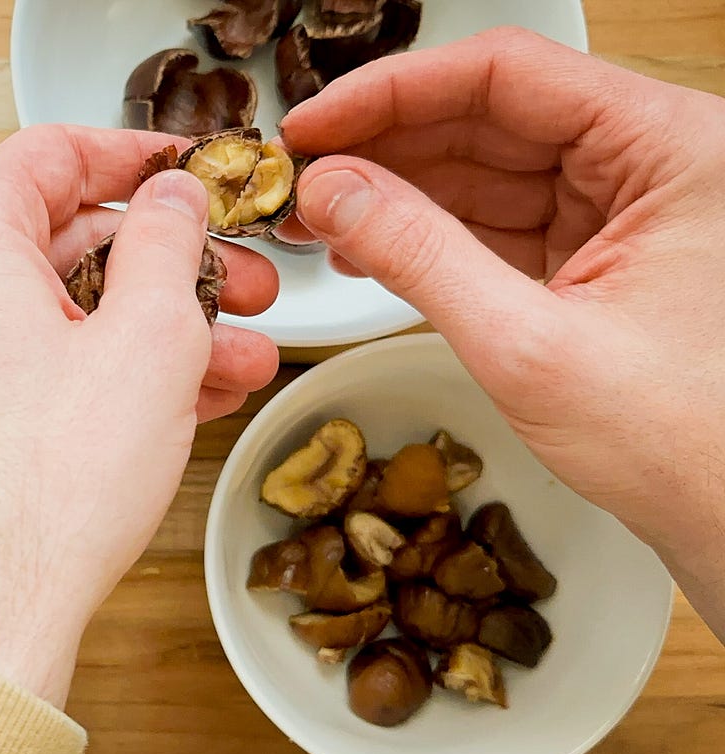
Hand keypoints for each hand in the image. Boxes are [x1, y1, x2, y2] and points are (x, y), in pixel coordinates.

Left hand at [0, 125, 280, 704]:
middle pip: (61, 240)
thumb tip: (174, 197)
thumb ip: (169, 244)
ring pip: (53, 313)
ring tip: (236, 357)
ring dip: (149, 329)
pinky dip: (98, 373)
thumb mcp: (147, 344)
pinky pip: (26, 368)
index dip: (138, 155)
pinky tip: (180, 400)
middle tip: (243, 283)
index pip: (53, 153)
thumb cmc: (43, 494)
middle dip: (168, 265)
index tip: (191, 170)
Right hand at [279, 27, 724, 637]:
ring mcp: (627, 211)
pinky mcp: (600, 258)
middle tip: (298, 177)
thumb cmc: (690, 447)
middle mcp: (655, 164)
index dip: (393, 92)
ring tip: (316, 217)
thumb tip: (330, 192)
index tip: (314, 124)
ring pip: (486, 168)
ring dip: (396, 192)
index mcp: (674, 150)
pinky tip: (367, 246)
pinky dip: (429, 234)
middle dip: (384, 147)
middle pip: (491, 115)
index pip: (507, 75)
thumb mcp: (529, 346)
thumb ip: (418, 256)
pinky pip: (499, 221)